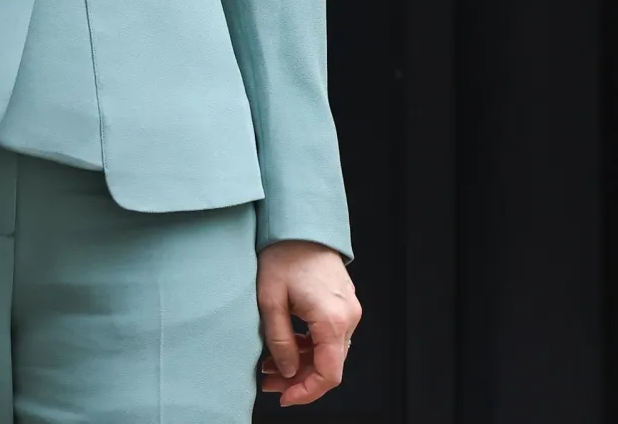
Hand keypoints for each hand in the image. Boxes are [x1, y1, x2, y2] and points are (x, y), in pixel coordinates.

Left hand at [257, 240, 361, 405]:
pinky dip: (310, 347)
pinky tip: (288, 345)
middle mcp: (348, 317)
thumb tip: (287, 371)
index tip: (284, 396)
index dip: (307, 392)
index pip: (328, 374)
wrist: (300, 221)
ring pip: (329, 352)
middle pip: (329, 366)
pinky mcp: (343, 303)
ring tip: (271, 364)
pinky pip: (330, 336)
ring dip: (303, 364)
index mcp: (332, 319)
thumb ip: (280, 340)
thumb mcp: (270, 299)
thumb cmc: (284, 253)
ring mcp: (348, 309)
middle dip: (299, 380)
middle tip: (270, 382)